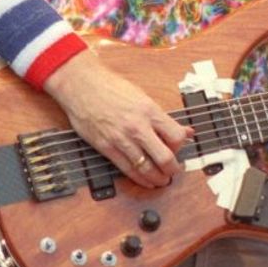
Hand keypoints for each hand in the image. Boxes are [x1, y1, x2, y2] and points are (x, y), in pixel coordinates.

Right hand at [44, 49, 193, 187]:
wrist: (82, 85)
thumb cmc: (110, 87)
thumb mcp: (143, 96)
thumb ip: (163, 117)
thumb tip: (185, 130)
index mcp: (150, 111)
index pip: (176, 136)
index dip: (181, 147)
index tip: (179, 149)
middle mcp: (138, 127)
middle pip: (165, 157)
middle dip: (173, 169)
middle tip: (174, 171)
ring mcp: (122, 139)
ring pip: (147, 168)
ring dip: (158, 178)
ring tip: (161, 180)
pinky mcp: (106, 148)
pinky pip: (127, 169)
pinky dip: (139, 179)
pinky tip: (145, 181)